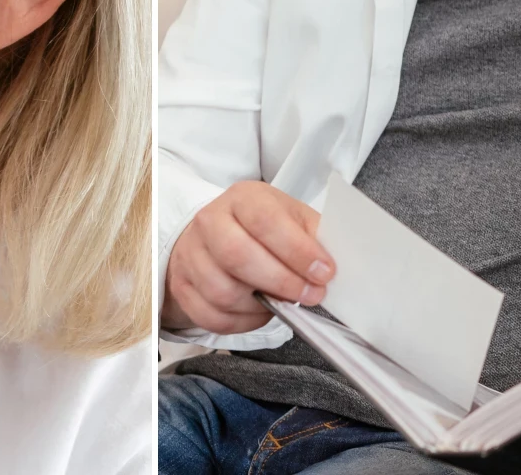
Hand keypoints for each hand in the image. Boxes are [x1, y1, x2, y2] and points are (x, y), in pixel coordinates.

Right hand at [163, 179, 331, 334]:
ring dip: (262, 306)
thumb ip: (315, 237)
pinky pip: (212, 316)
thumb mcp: (294, 219)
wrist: (217, 235)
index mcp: (242, 199)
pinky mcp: (182, 287)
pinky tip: (260, 311)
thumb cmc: (264, 229)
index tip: (324, 272)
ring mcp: (191, 256)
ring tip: (284, 302)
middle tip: (311, 295)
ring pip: (223, 292)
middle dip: (281, 282)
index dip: (297, 250)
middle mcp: (210, 222)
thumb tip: (337, 264)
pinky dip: (242, 322)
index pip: (265, 221)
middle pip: (237, 256)